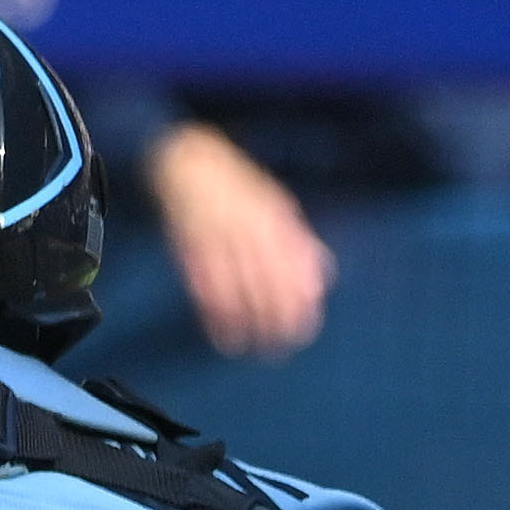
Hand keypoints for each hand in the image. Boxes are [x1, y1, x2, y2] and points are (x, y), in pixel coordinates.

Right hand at [148, 120, 334, 356]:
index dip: (300, 302)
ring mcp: (217, 237)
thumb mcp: (277, 204)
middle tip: (278, 348)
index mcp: (275, 220)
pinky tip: (219, 331)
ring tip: (248, 347)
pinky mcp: (188, 245)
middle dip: (275, 318)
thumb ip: (298, 240)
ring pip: (235, 287)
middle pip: (268, 282)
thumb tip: (322, 277)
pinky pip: (203, 283)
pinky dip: (212, 311)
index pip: (295, 268)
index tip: (303, 329)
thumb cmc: (236, 186)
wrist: (187, 161)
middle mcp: (250, 230)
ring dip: (243, 322)